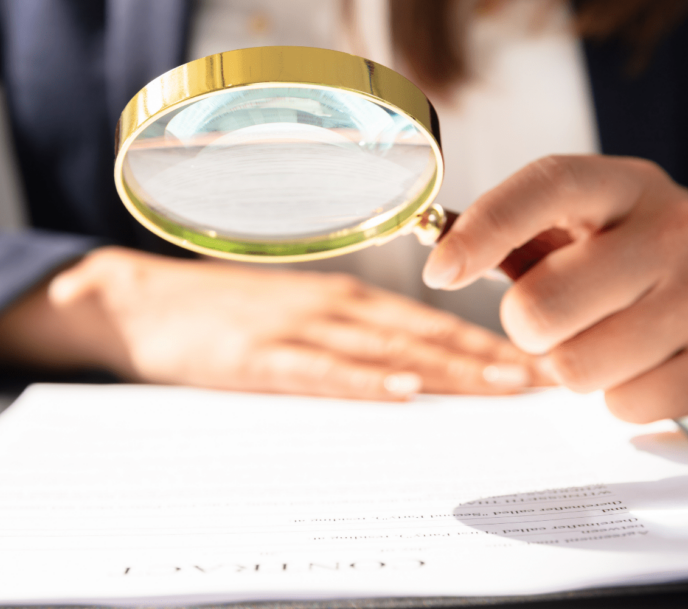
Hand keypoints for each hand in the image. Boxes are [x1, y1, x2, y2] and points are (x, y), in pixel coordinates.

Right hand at [0, 246, 547, 399]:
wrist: (142, 302)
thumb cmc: (222, 312)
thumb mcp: (291, 312)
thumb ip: (346, 334)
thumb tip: (409, 367)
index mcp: (343, 298)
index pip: (429, 321)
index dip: (486, 342)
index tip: (536, 365)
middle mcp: (331, 305)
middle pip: (424, 334)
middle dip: (488, 359)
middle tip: (545, 380)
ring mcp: (296, 328)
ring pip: (386, 349)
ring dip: (448, 368)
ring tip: (503, 387)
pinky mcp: (259, 356)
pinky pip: (321, 371)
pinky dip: (365, 380)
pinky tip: (402, 390)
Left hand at [423, 155, 687, 421]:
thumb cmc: (645, 269)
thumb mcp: (593, 229)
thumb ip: (519, 237)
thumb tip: (438, 252)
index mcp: (629, 186)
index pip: (548, 186)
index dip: (484, 229)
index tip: (439, 271)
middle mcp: (676, 230)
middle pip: (542, 304)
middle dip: (528, 328)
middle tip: (558, 321)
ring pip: (576, 366)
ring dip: (575, 367)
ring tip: (612, 342)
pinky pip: (623, 405)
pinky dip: (620, 399)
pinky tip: (652, 368)